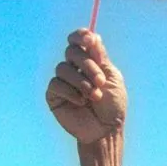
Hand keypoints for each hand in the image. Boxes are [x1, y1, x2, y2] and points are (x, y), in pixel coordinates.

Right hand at [45, 29, 126, 143]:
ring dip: (81, 81)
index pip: (79, 40)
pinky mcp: (54, 95)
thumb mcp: (111, 78)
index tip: (90, 40)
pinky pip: (56, 84)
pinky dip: (70, 91)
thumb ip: (100, 57)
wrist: (105, 131)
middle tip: (100, 81)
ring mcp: (63, 81)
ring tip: (93, 96)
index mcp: (90, 61)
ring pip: (63, 68)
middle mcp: (75, 68)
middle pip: (72, 52)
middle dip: (88, 65)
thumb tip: (92, 35)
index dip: (81, 36)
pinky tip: (81, 102)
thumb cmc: (112, 107)